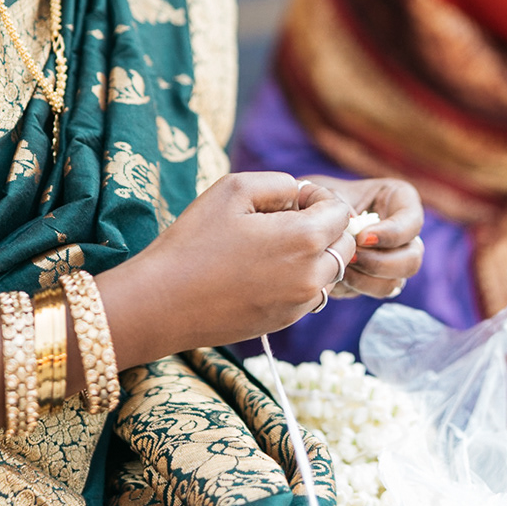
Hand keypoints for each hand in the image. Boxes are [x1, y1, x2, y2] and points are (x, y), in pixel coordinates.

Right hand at [97, 172, 354, 354]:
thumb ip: (280, 183)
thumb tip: (301, 195)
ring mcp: (300, 303)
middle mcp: (312, 275)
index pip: (342, 212)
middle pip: (343, 244)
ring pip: (329, 271)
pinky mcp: (285, 321)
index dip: (320, 198)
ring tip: (271, 245)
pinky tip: (261, 270)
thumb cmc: (194, 240)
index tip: (291, 198)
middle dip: (324, 226)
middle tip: (284, 220)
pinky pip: (310, 293)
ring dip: (314, 254)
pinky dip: (299, 278)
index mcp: (306, 238)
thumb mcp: (234, 189)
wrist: (162, 302)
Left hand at [306, 176, 424, 299]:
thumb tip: (353, 227)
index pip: (413, 222)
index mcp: (400, 200)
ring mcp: (394, 258)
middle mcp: (403, 233)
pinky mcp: (378, 278)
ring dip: (368, 279)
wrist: (305, 218)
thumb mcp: (329, 193)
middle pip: (412, 258)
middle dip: (381, 263)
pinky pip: (377, 291)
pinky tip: (338, 275)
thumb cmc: (319, 197)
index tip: (362, 237)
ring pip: (397, 281)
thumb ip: (342, 207)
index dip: (392, 234)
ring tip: (342, 266)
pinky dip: (358, 286)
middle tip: (352, 257)